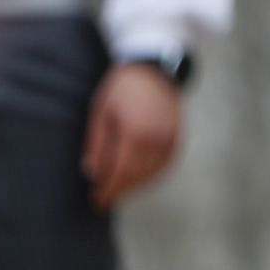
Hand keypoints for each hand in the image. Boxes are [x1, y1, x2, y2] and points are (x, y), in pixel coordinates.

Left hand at [81, 62, 181, 209]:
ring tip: (119, 190)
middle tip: (103, 200)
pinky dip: (152, 175)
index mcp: (134, 132)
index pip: (118, 171)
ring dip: (134, 185)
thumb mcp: (101, 112)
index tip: (96, 201)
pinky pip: (165, 164)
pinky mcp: (177, 136)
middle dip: (118, 190)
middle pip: (135, 175)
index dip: (107, 189)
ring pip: (152, 172)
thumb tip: (92, 173)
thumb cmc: (122, 88)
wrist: (154, 68)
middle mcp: (155, 138)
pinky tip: (139, 178)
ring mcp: (169, 137)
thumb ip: (97, 144)